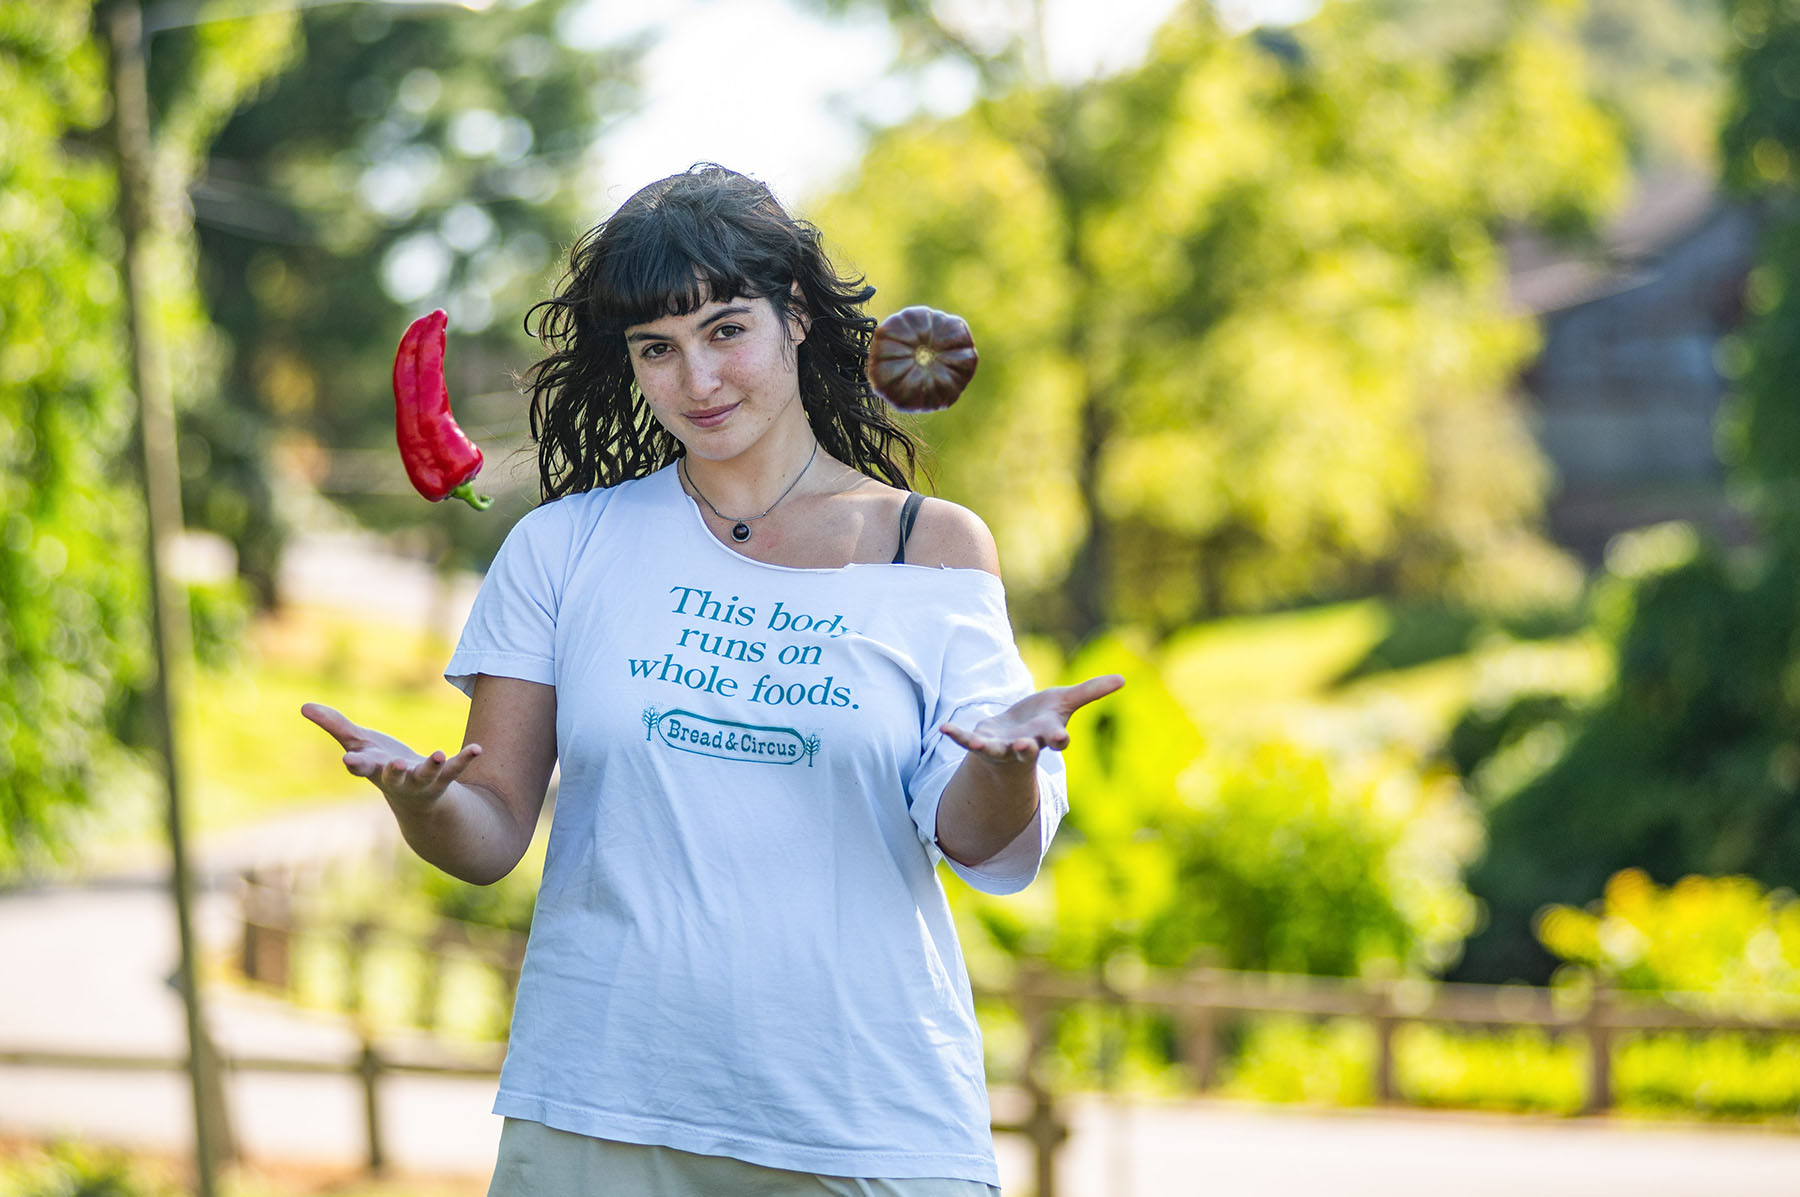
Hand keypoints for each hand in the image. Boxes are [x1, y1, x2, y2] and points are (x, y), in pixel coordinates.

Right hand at [301, 702, 481, 810]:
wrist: (413, 797)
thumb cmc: (381, 764)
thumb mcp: (359, 744)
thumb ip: (335, 725)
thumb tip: (303, 706)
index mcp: (373, 769)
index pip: (361, 768)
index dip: (356, 765)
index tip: (348, 762)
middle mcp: (396, 780)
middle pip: (392, 777)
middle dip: (392, 771)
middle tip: (393, 765)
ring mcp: (421, 782)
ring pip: (426, 776)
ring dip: (431, 767)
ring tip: (435, 755)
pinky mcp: (443, 778)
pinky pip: (455, 770)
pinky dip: (465, 759)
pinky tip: (478, 749)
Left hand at [940, 674, 1123, 766]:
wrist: (1013, 737)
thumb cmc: (1042, 720)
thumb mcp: (1065, 702)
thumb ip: (1091, 692)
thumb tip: (1124, 679)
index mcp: (1046, 735)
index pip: (1056, 740)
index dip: (1058, 740)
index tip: (1060, 740)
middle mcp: (1024, 745)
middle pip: (1027, 750)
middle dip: (1026, 749)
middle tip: (1026, 746)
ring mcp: (1000, 747)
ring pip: (995, 750)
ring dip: (987, 747)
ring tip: (976, 742)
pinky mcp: (980, 741)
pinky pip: (965, 740)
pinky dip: (955, 735)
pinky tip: (943, 727)